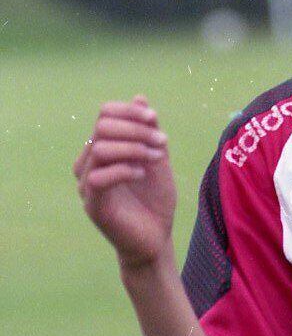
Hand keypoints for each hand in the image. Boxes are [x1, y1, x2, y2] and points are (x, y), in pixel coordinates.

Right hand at [75, 95, 176, 271]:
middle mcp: (88, 163)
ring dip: (133, 147)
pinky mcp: (92, 204)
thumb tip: (140, 97)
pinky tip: (143, 174)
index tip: (154, 118)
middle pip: (101, 127)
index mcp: (102, 148)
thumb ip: (148, 130)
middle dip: (135, 129)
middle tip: (162, 142)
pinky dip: (125, 169)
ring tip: (156, 157)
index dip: (129, 111)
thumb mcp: (157, 157)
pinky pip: (98, 177)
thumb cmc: (154, 198)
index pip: (104, 114)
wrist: (156, 237)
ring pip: (100, 148)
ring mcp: (86, 184)